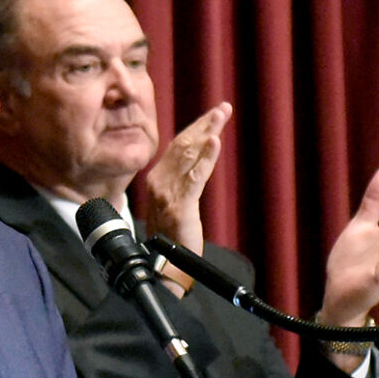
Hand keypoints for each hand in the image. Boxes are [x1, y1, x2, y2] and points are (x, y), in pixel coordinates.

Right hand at [143, 102, 231, 273]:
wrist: (161, 269)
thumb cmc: (169, 240)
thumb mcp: (171, 206)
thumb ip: (178, 184)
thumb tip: (192, 165)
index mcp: (156, 180)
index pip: (176, 147)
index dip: (195, 129)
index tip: (212, 115)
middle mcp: (158, 182)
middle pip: (183, 145)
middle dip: (204, 124)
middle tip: (222, 108)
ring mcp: (167, 193)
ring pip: (189, 155)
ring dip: (207, 132)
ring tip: (221, 115)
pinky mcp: (180, 205)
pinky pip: (196, 177)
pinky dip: (206, 157)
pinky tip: (215, 141)